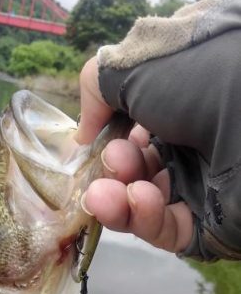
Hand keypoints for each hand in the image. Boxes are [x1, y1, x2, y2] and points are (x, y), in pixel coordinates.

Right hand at [77, 57, 192, 253]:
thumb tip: (83, 134)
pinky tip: (136, 199)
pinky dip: (143, 217)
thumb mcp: (136, 63)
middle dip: (112, 169)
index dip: (111, 135)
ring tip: (107, 190)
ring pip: (144, 203)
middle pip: (137, 169)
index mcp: (187, 100)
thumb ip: (96, 89)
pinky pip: (165, 229)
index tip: (94, 139)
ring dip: (118, 197)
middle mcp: (197, 143)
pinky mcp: (209, 227)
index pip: (137, 128)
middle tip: (109, 163)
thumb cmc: (205, 77)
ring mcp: (205, 187)